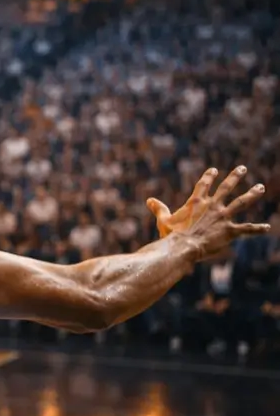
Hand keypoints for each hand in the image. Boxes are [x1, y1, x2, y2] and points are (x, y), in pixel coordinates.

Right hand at [147, 166, 269, 261]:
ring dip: (252, 194)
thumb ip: (159, 209)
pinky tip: (267, 227)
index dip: (209, 176)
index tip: (214, 170)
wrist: (183, 247)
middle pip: (226, 188)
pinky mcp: (230, 230)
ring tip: (260, 187)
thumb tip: (149, 200)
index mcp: (196, 203)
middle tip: (242, 168)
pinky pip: (246, 229)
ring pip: (240, 202)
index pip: (203, 185)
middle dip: (235, 177)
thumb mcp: (164, 220)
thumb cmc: (172, 235)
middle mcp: (212, 206)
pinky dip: (257, 229)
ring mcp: (222, 217)